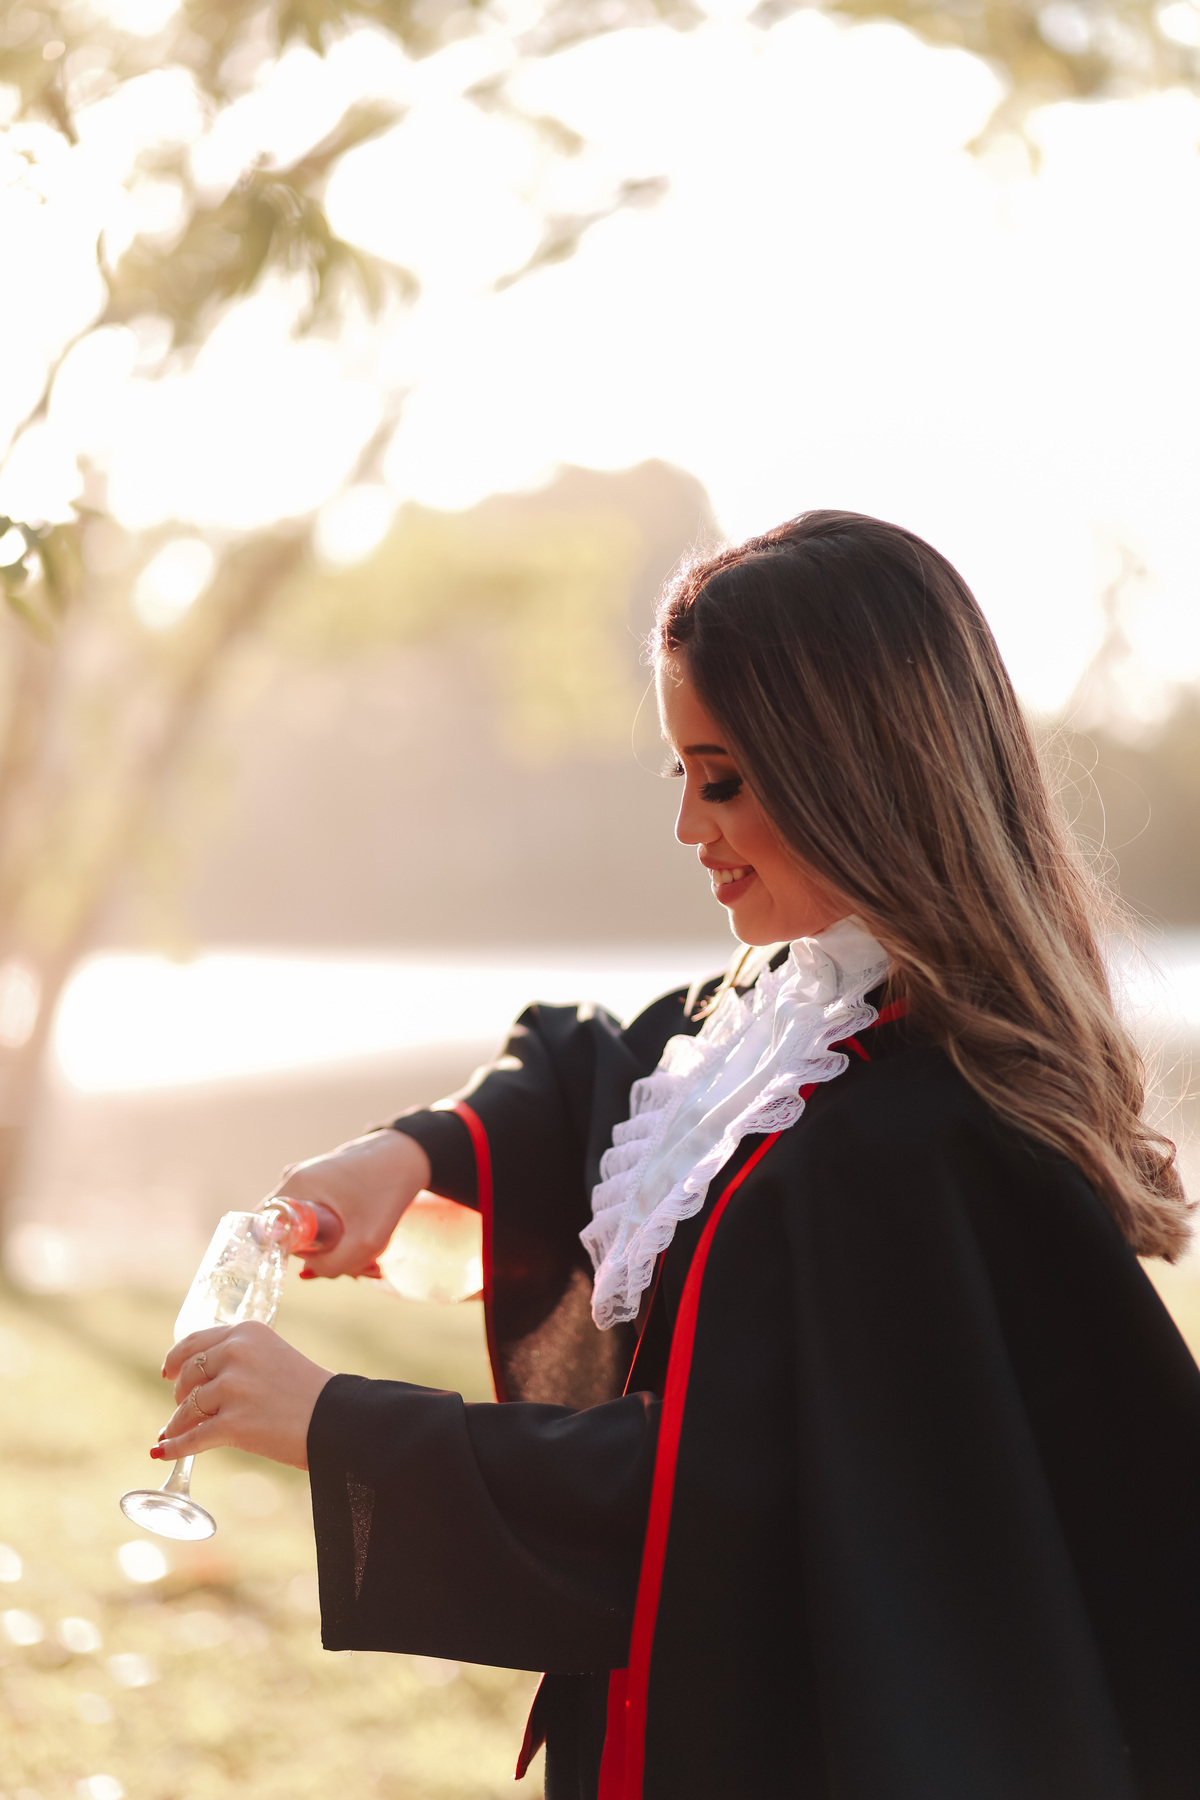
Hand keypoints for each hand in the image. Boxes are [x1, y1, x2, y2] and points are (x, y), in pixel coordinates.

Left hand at [154, 1323, 333, 1470]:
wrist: (338, 1419)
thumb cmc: (310, 1391)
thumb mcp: (274, 1356)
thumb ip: (240, 1358)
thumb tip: (198, 1383)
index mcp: (247, 1332)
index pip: (195, 1342)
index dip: (176, 1359)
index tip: (167, 1372)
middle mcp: (236, 1353)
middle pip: (187, 1376)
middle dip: (181, 1395)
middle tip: (185, 1409)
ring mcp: (233, 1389)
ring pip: (186, 1408)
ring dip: (177, 1423)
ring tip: (174, 1433)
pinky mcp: (233, 1424)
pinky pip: (192, 1438)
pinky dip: (174, 1447)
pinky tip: (161, 1452)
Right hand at [269, 1129, 431, 1279]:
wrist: (411, 1155)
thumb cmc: (388, 1190)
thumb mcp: (365, 1239)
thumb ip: (334, 1264)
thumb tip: (312, 1272)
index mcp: (296, 1186)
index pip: (270, 1233)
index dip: (293, 1257)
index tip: (323, 1266)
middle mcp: (298, 1181)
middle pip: (295, 1235)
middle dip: (326, 1258)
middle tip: (362, 1269)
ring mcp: (312, 1182)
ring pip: (313, 1232)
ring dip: (341, 1251)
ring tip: (374, 1262)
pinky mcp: (327, 1186)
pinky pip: (324, 1221)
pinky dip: (345, 1237)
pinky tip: (370, 1248)